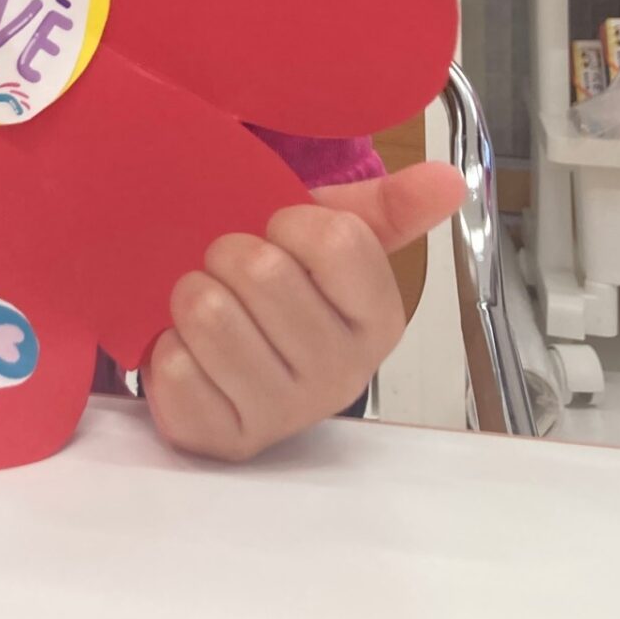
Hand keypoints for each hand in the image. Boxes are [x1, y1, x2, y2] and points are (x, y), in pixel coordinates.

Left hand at [142, 162, 464, 462]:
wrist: (229, 355)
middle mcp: (342, 375)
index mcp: (379, 320)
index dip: (290, 222)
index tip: (280, 236)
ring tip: (208, 311)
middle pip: (261, 270)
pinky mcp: (224, 439)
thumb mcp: (329, 236)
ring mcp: (284, 415)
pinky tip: (190, 356)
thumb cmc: (280, 288)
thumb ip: (389, 206)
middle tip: (232, 274)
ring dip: (191, 297)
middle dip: (227, 254)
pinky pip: (174, 367)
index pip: (334, 238)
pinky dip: (167, 349)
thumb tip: (451, 178)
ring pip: (209, 313)